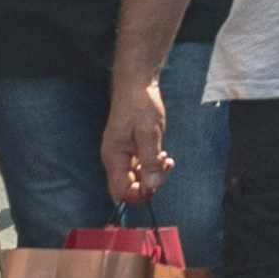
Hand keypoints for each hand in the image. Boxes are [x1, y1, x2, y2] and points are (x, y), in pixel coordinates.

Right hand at [101, 78, 169, 204]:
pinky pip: (139, 166)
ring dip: (152, 173)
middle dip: (148, 183)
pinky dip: (151, 164)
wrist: (136, 84)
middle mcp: (114, 159)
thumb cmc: (140, 104)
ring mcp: (121, 154)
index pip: (120, 192)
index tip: (157, 181)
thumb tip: (152, 186)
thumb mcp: (149, 133)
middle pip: (128, 187)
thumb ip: (150, 161)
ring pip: (135, 177)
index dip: (139, 193)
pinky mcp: (129, 148)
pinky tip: (162, 155)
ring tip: (165, 158)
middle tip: (164, 166)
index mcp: (114, 157)